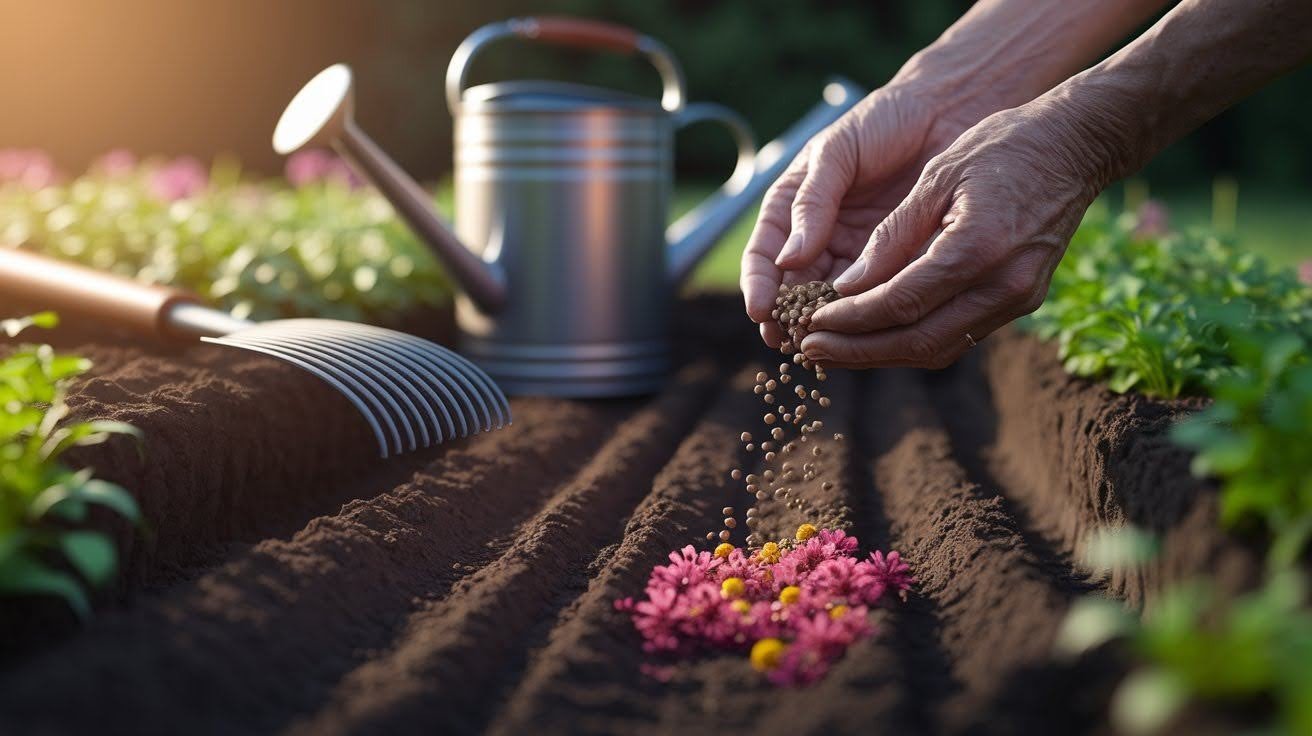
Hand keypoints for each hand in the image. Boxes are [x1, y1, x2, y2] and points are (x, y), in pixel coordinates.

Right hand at [740, 81, 1009, 346]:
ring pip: (829, 301)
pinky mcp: (890, 265)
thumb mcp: (837, 153)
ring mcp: (852, 254)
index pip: (764, 256)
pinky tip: (861, 333)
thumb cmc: (883, 122)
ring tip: (819, 345)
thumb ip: (812, 202)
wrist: (946, 114)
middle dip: (787, 318)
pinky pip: (871, 297)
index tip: (761, 310)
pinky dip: (863, 317)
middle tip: (788, 340)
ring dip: (822, 325)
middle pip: (792, 289)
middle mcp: (816, 238)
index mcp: (790, 209)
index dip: (759, 285)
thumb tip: (787, 260)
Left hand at [801, 97, 1103, 368]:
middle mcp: (1002, 285)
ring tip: (834, 352)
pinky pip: (959, 335)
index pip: (898, 304)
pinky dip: (914, 341)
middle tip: (810, 351)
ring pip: (938, 348)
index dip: (849, 320)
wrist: (1078, 145)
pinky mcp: (1022, 301)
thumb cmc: (1003, 146)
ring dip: (883, 355)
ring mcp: (1018, 298)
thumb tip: (847, 287)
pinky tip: (877, 336)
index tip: (809, 324)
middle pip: (917, 340)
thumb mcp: (936, 178)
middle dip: (858, 350)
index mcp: (976, 248)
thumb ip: (891, 237)